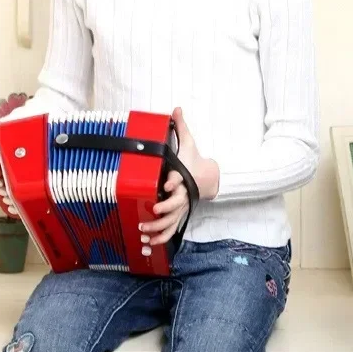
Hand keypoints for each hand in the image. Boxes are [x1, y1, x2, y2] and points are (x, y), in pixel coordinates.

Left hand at [139, 107, 219, 245]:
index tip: (167, 185)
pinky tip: (150, 244)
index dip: (174, 183)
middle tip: (152, 210)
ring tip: (144, 231)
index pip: (179, 179)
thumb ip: (181, 127)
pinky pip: (171, 228)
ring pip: (171, 220)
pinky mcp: (179, 213)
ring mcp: (181, 205)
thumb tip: (176, 108)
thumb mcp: (190, 142)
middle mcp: (182, 193)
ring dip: (158, 228)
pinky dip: (161, 237)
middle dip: (164, 208)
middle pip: (176, 204)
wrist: (208, 176)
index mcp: (183, 175)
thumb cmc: (194, 160)